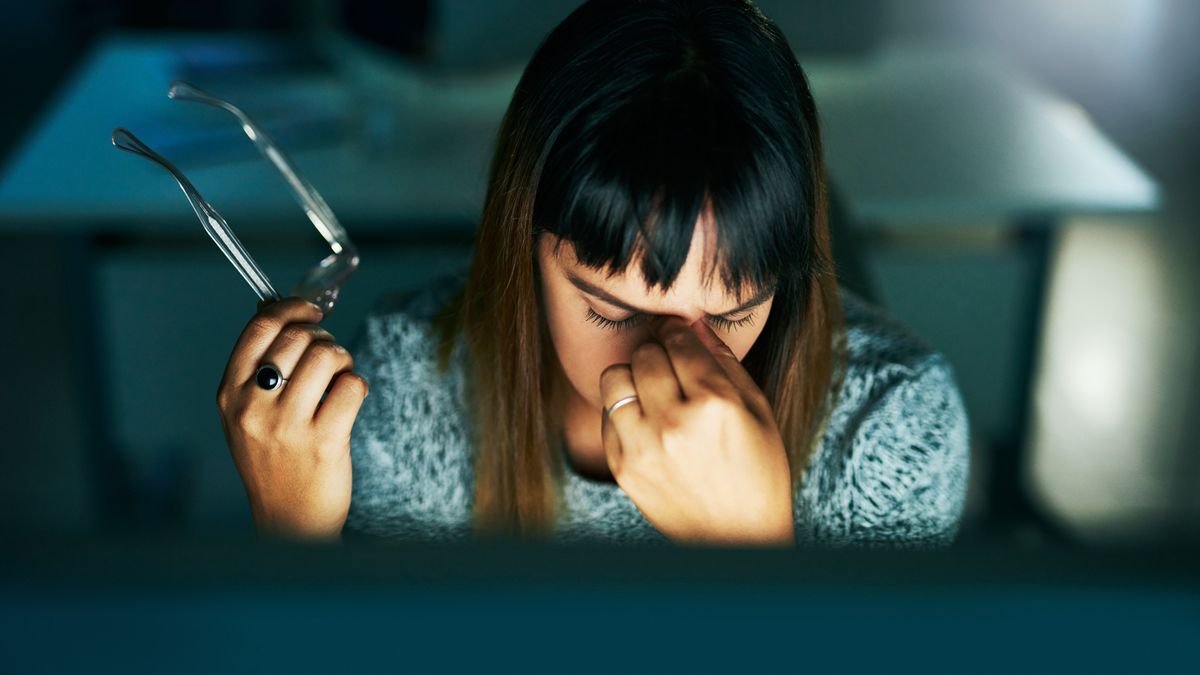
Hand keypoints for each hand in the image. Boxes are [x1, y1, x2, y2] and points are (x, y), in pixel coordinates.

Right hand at [215, 296, 368, 540]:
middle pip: (298, 337)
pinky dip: (358, 386)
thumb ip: (257, 364)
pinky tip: (349, 402)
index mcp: (229, 394)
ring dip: (343, 360)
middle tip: (330, 359)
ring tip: (340, 381)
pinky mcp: (323, 441)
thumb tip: (271, 307)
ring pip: (328, 356)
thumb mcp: (246, 413)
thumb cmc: (273, 461)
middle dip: (324, 339)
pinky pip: (353, 386)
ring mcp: (287, 425)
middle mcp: (253, 407)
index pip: (260, 327)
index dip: (291, 308)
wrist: (289, 521)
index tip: (310, 310)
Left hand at [599, 316, 794, 545]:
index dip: (677, 330)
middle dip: (658, 352)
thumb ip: (725, 363)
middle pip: (644, 355)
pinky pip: (606, 415)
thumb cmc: (758, 473)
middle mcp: (674, 424)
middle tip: (670, 363)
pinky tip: (647, 422)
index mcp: (715, 405)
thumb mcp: (758, 412)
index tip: (678, 331)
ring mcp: (643, 448)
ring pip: (614, 378)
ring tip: (653, 390)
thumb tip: (693, 324)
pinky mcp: (622, 468)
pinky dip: (623, 411)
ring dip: (633, 377)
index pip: (679, 341)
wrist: (737, 539)